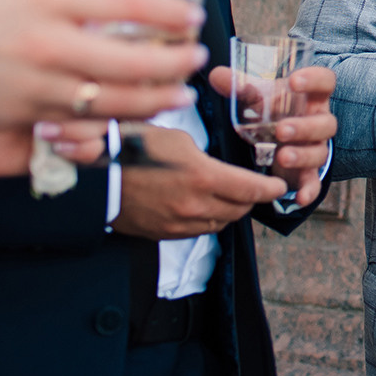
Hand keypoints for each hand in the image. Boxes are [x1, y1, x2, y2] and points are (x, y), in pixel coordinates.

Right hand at [0, 0, 207, 125]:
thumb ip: (68, 1)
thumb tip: (118, 11)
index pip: (123, 4)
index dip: (167, 13)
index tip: (194, 15)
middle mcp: (44, 41)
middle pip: (128, 61)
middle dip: (171, 63)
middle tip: (195, 57)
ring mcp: (33, 83)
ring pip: (110, 101)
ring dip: (153, 99)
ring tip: (178, 94)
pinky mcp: (20, 112)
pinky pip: (77, 122)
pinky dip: (111, 119)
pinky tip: (131, 114)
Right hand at [113, 125, 287, 239]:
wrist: (96, 177)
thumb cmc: (135, 148)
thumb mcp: (180, 140)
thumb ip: (206, 158)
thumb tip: (218, 168)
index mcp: (203, 177)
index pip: (251, 190)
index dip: (270, 190)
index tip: (279, 187)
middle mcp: (195, 206)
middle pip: (239, 210)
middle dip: (250, 199)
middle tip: (252, 188)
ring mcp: (179, 224)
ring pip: (219, 224)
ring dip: (228, 212)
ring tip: (226, 197)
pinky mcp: (163, 235)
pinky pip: (196, 232)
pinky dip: (205, 221)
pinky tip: (200, 207)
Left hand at [208, 64, 336, 201]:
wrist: (282, 137)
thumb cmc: (273, 109)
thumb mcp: (259, 97)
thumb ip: (241, 86)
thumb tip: (218, 75)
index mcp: (311, 97)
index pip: (325, 81)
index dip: (314, 80)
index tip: (293, 81)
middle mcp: (319, 121)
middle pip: (325, 123)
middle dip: (304, 127)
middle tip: (281, 130)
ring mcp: (316, 147)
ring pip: (320, 153)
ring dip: (303, 155)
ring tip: (282, 156)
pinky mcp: (309, 172)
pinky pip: (315, 182)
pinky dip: (310, 190)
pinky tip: (299, 197)